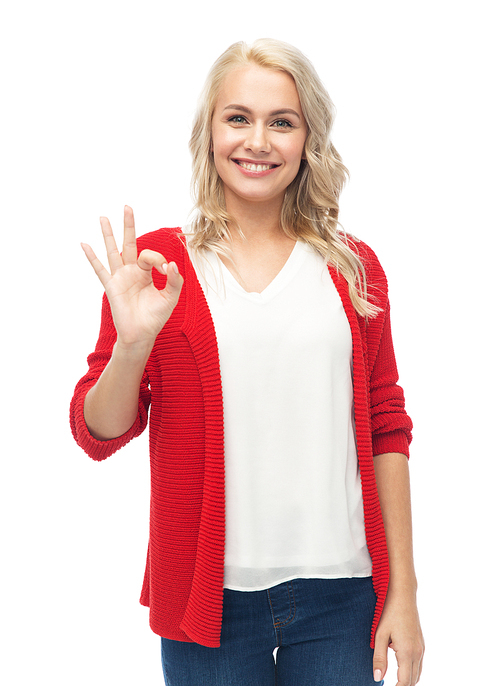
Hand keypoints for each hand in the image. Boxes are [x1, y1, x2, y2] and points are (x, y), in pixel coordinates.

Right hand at [81, 206, 182, 349]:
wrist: (141, 335)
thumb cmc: (155, 317)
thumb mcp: (170, 298)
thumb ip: (174, 281)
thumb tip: (172, 264)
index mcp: (146, 272)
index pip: (150, 255)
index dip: (159, 259)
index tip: (166, 269)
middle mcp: (131, 272)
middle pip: (129, 243)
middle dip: (129, 225)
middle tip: (127, 206)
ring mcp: (119, 278)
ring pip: (113, 251)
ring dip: (108, 235)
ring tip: (103, 217)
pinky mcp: (111, 287)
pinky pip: (100, 270)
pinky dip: (92, 257)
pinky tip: (85, 244)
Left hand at [373, 590, 423, 684]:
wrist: (403, 595)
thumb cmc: (389, 612)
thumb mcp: (380, 635)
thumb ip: (379, 658)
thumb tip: (377, 678)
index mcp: (407, 652)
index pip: (404, 682)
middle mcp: (417, 652)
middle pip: (413, 681)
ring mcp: (421, 648)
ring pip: (417, 674)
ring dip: (407, 681)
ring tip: (394, 681)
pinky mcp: (421, 644)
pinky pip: (419, 665)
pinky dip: (411, 672)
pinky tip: (400, 669)